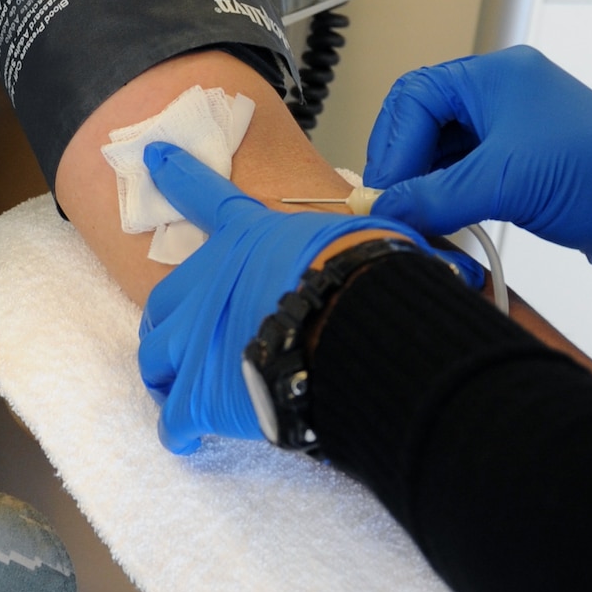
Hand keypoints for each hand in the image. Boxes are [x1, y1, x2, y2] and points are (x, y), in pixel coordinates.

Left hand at [137, 144, 461, 453]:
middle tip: (197, 337)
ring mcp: (194, 340)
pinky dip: (179, 429)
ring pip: (155, 357)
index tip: (154, 155)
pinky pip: (172, 418)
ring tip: (186, 387)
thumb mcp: (365, 238)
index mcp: (246, 238)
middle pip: (166, 297)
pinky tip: (189, 436)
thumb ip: (369, 242)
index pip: (206, 194)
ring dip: (168, 372)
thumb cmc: (363, 278)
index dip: (178, 173)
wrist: (348, 327)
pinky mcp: (198, 394)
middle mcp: (207, 284)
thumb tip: (437, 259)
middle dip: (176, 319)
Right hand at [364, 46, 591, 285]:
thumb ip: (435, 196)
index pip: (415, 98)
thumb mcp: (505, 184)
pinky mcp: (521, 163)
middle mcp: (501, 95)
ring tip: (414, 218)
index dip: (392, 145)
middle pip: (422, 120)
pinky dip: (448, 195)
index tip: (383, 190)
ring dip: (424, 183)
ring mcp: (512, 128)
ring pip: (442, 149)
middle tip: (390, 203)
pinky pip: (466, 171)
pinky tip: (441, 221)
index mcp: (495, 77)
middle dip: (403, 162)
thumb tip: (387, 209)